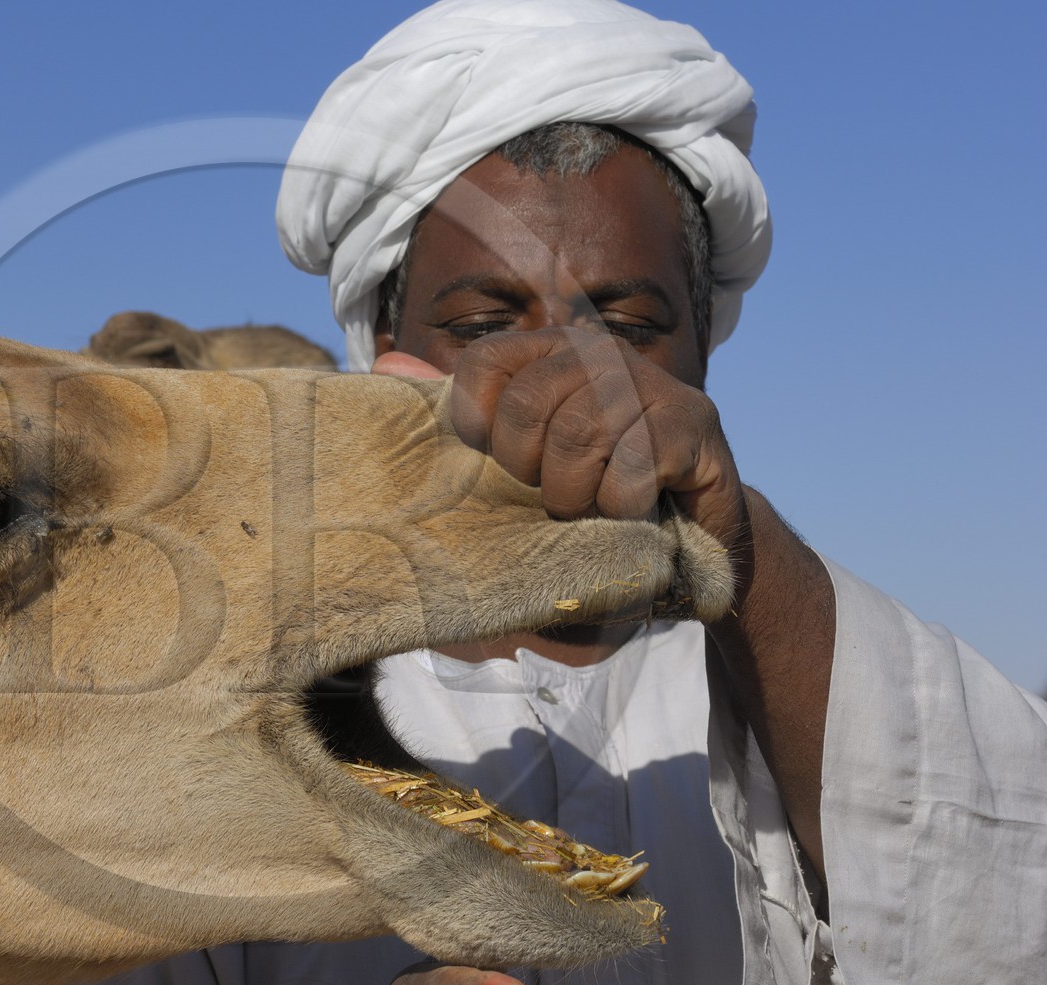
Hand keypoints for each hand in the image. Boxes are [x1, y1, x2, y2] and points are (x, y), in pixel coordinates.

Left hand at [374, 328, 747, 549]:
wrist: (686, 539)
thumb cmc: (585, 495)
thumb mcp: (517, 458)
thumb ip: (462, 413)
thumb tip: (384, 369)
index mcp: (550, 352)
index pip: (484, 361)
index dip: (477, 420)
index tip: (494, 460)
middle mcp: (600, 353)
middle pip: (527, 405)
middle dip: (529, 471)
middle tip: (554, 495)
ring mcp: (651, 384)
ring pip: (578, 438)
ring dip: (575, 496)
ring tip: (591, 508)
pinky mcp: (693, 423)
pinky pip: (629, 472)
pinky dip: (620, 510)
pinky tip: (633, 513)